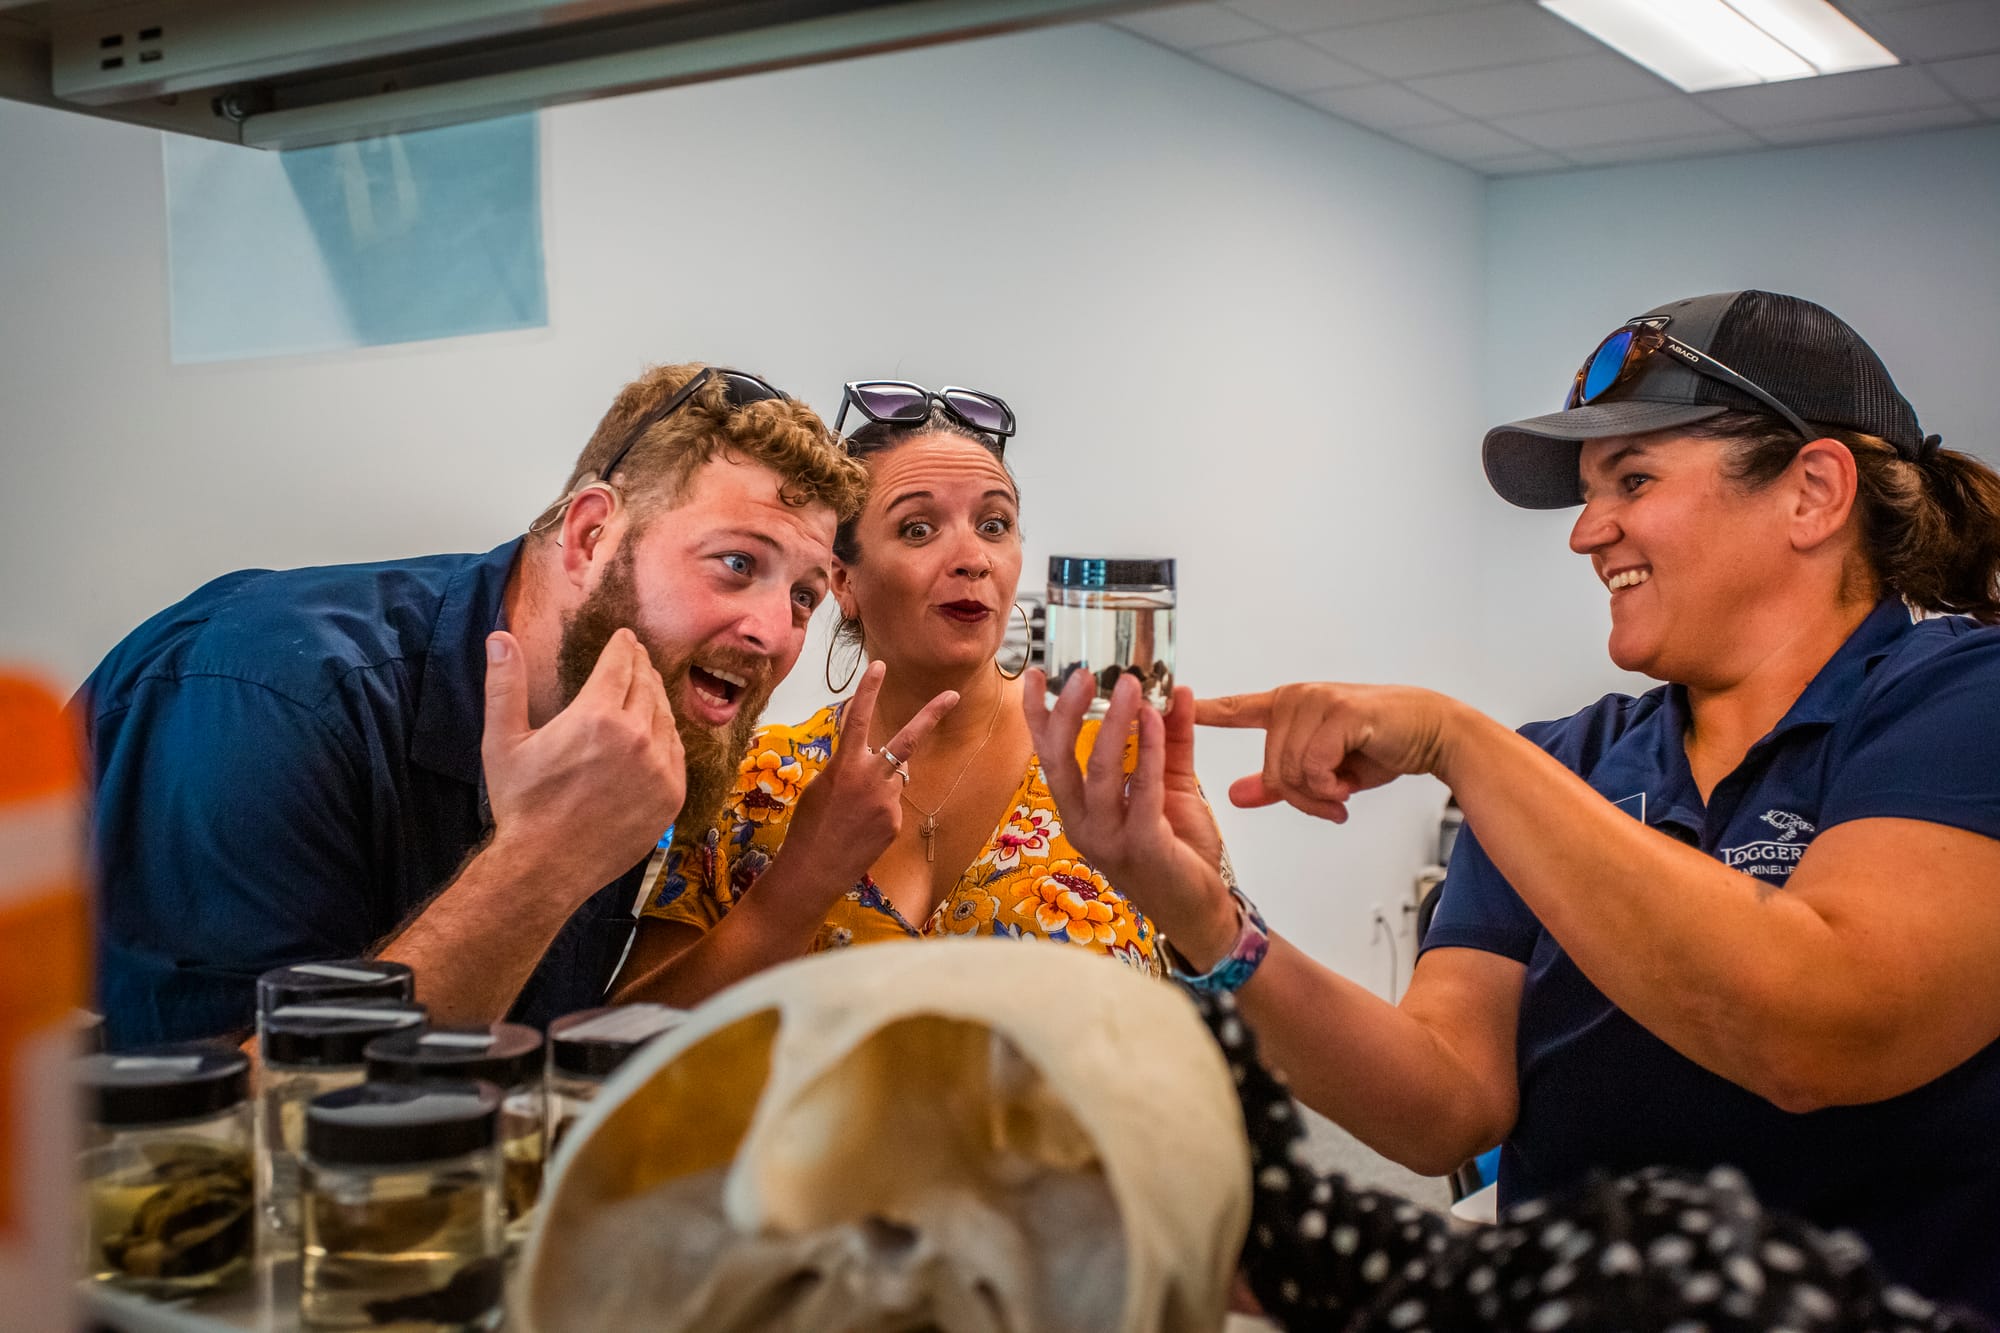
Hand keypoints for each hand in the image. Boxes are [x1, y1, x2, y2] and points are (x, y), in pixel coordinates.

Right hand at [481, 627, 684, 901]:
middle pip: (647, 685)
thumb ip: (505, 686)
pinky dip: (668, 734)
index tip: (626, 637)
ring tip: (648, 686)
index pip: (621, 664)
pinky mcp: (672, 795)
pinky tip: (659, 729)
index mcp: (597, 715)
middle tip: (637, 655)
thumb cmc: (522, 803)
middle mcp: (636, 736)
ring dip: (656, 696)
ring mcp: (659, 767)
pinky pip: (677, 751)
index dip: (623, 646)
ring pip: (666, 716)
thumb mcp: (503, 742)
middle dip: (641, 666)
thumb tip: (499, 638)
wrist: (547, 865)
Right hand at [780, 661, 958, 890]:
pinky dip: (877, 812)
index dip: (868, 689)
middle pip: (907, 740)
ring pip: (893, 779)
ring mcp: (887, 801)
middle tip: (953, 694)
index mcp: (845, 766)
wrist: (814, 870)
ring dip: (878, 787)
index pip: (858, 717)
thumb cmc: (808, 826)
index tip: (879, 665)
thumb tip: (869, 760)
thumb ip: (847, 767)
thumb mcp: (821, 787)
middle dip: (932, 715)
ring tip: (852, 814)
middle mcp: (871, 779)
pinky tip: (859, 830)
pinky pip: (891, 806)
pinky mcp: (895, 822)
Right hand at [1023, 668, 1238, 964]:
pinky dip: (1148, 750)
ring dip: (1114, 722)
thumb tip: (1177, 691)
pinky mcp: (1141, 845)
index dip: (1039, 716)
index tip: (1037, 674)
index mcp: (1080, 809)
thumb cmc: (1178, 850)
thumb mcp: (1170, 786)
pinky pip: (1140, 789)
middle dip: (1068, 712)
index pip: (1049, 756)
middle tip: (1084, 672)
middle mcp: (1083, 824)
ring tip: (1130, 684)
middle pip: (1060, 760)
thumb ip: (1169, 741)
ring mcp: (1108, 838)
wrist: (1201, 908)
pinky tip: (1157, 719)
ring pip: (1099, 770)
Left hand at [1196, 682, 1456, 821]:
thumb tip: (1235, 795)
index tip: (1162, 704)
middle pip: (1271, 768)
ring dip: (1319, 795)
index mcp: (1287, 707)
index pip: (1235, 708)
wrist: (1431, 733)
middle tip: (1331, 802)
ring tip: (1343, 790)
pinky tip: (1350, 782)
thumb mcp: (1324, 772)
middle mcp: (1295, 699)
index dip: (1202, 711)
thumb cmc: (1379, 747)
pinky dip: (1331, 786)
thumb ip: (1278, 783)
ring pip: (1289, 771)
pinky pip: (1312, 768)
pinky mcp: (1337, 713)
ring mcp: (1314, 702)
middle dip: (1300, 798)